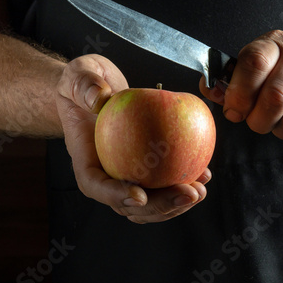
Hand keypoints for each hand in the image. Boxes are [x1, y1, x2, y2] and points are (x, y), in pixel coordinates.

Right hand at [55, 54, 209, 222]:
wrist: (92, 91)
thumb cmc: (81, 85)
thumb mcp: (79, 76)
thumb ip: (85, 86)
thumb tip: (99, 97)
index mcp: (86, 159)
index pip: (96, 185)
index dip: (117, 195)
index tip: (141, 195)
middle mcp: (106, 173)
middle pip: (129, 204)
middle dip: (160, 206)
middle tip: (187, 193)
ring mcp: (126, 174)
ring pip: (150, 202)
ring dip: (176, 203)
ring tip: (199, 190)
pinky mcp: (144, 168)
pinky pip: (164, 183)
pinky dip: (183, 184)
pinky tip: (204, 174)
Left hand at [201, 30, 282, 152]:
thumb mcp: (258, 73)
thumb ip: (230, 83)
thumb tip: (209, 90)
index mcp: (274, 43)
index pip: (253, 63)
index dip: (239, 94)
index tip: (235, 111)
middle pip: (275, 98)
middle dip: (259, 121)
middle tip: (259, 123)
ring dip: (282, 132)